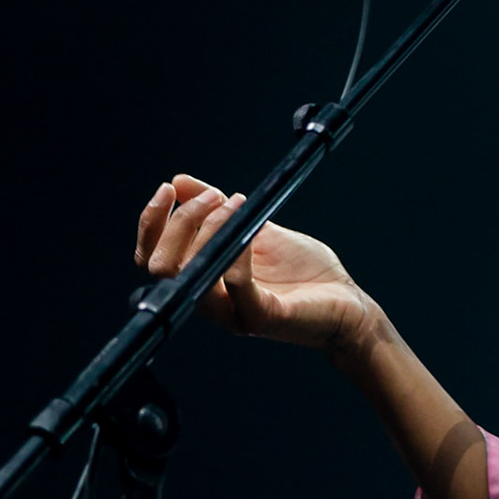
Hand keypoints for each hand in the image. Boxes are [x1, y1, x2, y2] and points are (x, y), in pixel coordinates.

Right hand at [134, 174, 381, 357]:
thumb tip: (181, 181)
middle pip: (162, 267)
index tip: (168, 189)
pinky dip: (238, 250)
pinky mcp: (262, 317)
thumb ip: (217, 209)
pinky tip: (252, 228)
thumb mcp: (256, 226)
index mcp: (204, 281)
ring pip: (193, 276)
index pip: (152, 258)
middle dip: (178, 223)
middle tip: (210, 197)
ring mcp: (234, 313)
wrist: (347, 301)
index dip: (151, 223)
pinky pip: (237, 285)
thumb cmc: (304, 272)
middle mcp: (211, 302)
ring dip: (208, 229)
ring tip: (235, 203)